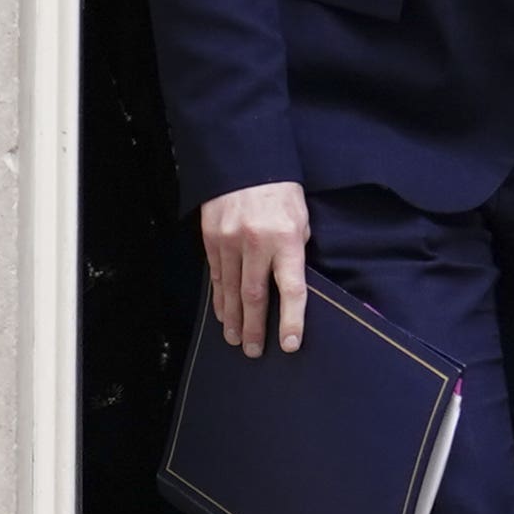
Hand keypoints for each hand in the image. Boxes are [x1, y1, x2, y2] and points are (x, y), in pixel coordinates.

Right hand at [199, 180, 309, 357]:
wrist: (246, 163)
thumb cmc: (281, 194)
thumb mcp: (301, 220)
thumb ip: (296, 252)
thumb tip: (293, 287)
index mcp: (286, 239)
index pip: (291, 288)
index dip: (291, 319)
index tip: (289, 344)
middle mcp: (256, 244)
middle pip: (254, 296)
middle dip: (254, 328)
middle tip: (253, 351)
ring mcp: (230, 242)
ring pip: (231, 290)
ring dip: (233, 319)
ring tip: (234, 339)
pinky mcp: (212, 239)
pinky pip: (216, 276)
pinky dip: (219, 298)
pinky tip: (222, 314)